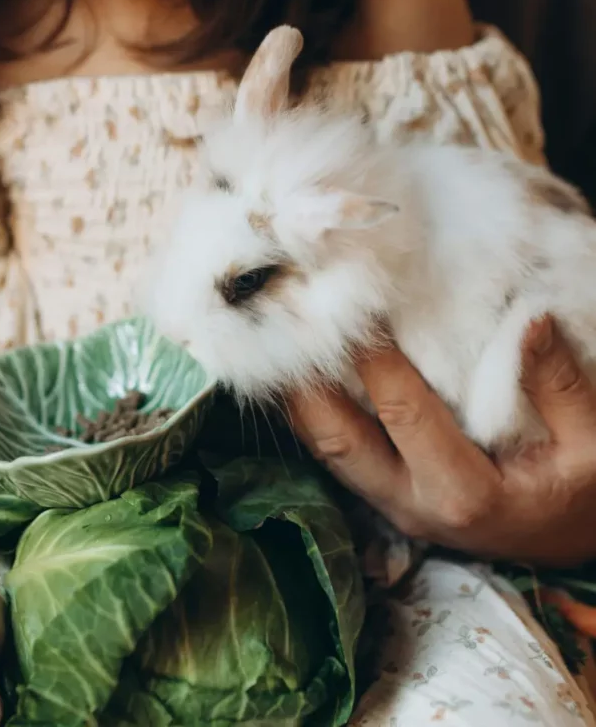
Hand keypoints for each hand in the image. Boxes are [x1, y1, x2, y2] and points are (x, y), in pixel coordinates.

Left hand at [290, 316, 595, 564]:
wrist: (567, 541)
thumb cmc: (580, 492)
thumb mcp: (593, 445)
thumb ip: (560, 386)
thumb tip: (532, 321)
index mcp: (463, 494)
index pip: (400, 411)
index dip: (373, 355)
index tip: (354, 299)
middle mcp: (411, 504)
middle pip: (335, 438)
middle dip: (306, 379)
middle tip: (287, 317)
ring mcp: (390, 502)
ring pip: (323, 448)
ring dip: (297, 394)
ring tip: (276, 336)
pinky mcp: (382, 493)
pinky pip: (332, 450)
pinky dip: (310, 409)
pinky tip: (298, 369)